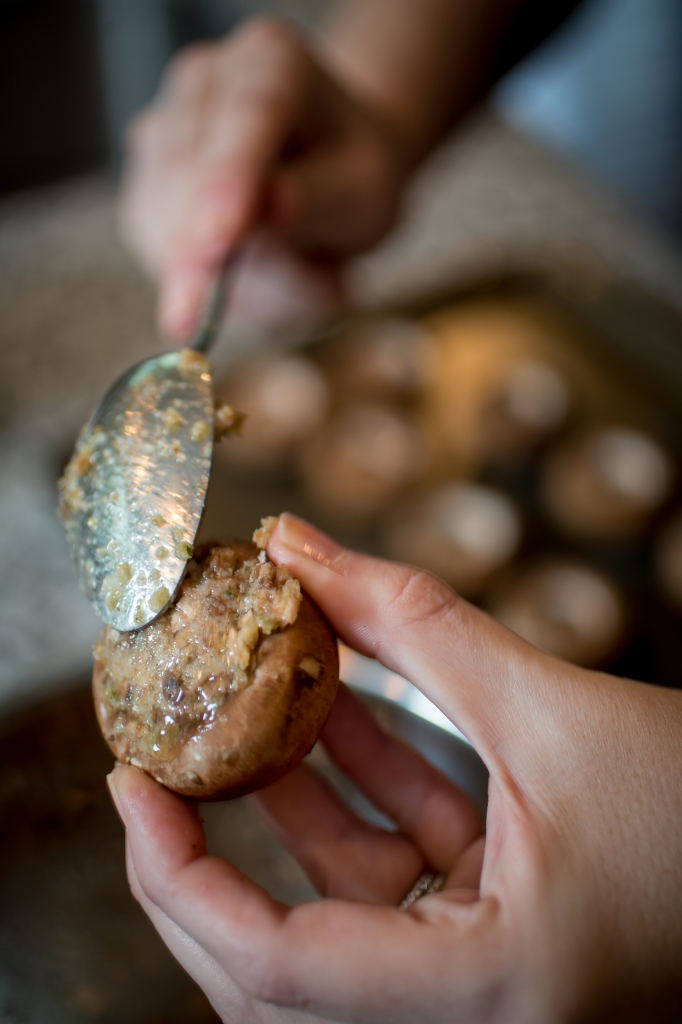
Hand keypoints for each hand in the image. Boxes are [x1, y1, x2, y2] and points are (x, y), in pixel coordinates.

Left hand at [109, 514, 681, 1022]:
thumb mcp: (548, 708)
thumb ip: (414, 621)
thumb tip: (302, 547)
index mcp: (488, 994)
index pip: (280, 970)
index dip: (181, 880)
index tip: (134, 787)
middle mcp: (474, 1017)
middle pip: (283, 965)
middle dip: (212, 858)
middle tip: (161, 766)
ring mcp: (482, 986)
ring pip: (340, 912)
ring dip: (293, 805)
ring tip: (248, 710)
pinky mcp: (496, 938)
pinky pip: (400, 877)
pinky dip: (364, 798)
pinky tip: (336, 714)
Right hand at [118, 18, 408, 340]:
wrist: (325, 175)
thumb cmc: (352, 178)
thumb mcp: (363, 192)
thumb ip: (318, 200)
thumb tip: (266, 213)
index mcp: (274, 62)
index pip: (249, 118)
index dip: (228, 181)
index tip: (218, 241)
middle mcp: (205, 81)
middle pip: (189, 169)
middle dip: (206, 255)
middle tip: (247, 318)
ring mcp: (165, 127)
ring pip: (163, 213)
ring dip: (216, 276)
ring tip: (291, 286)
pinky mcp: (146, 182)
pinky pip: (154, 241)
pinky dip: (197, 279)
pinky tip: (250, 282)